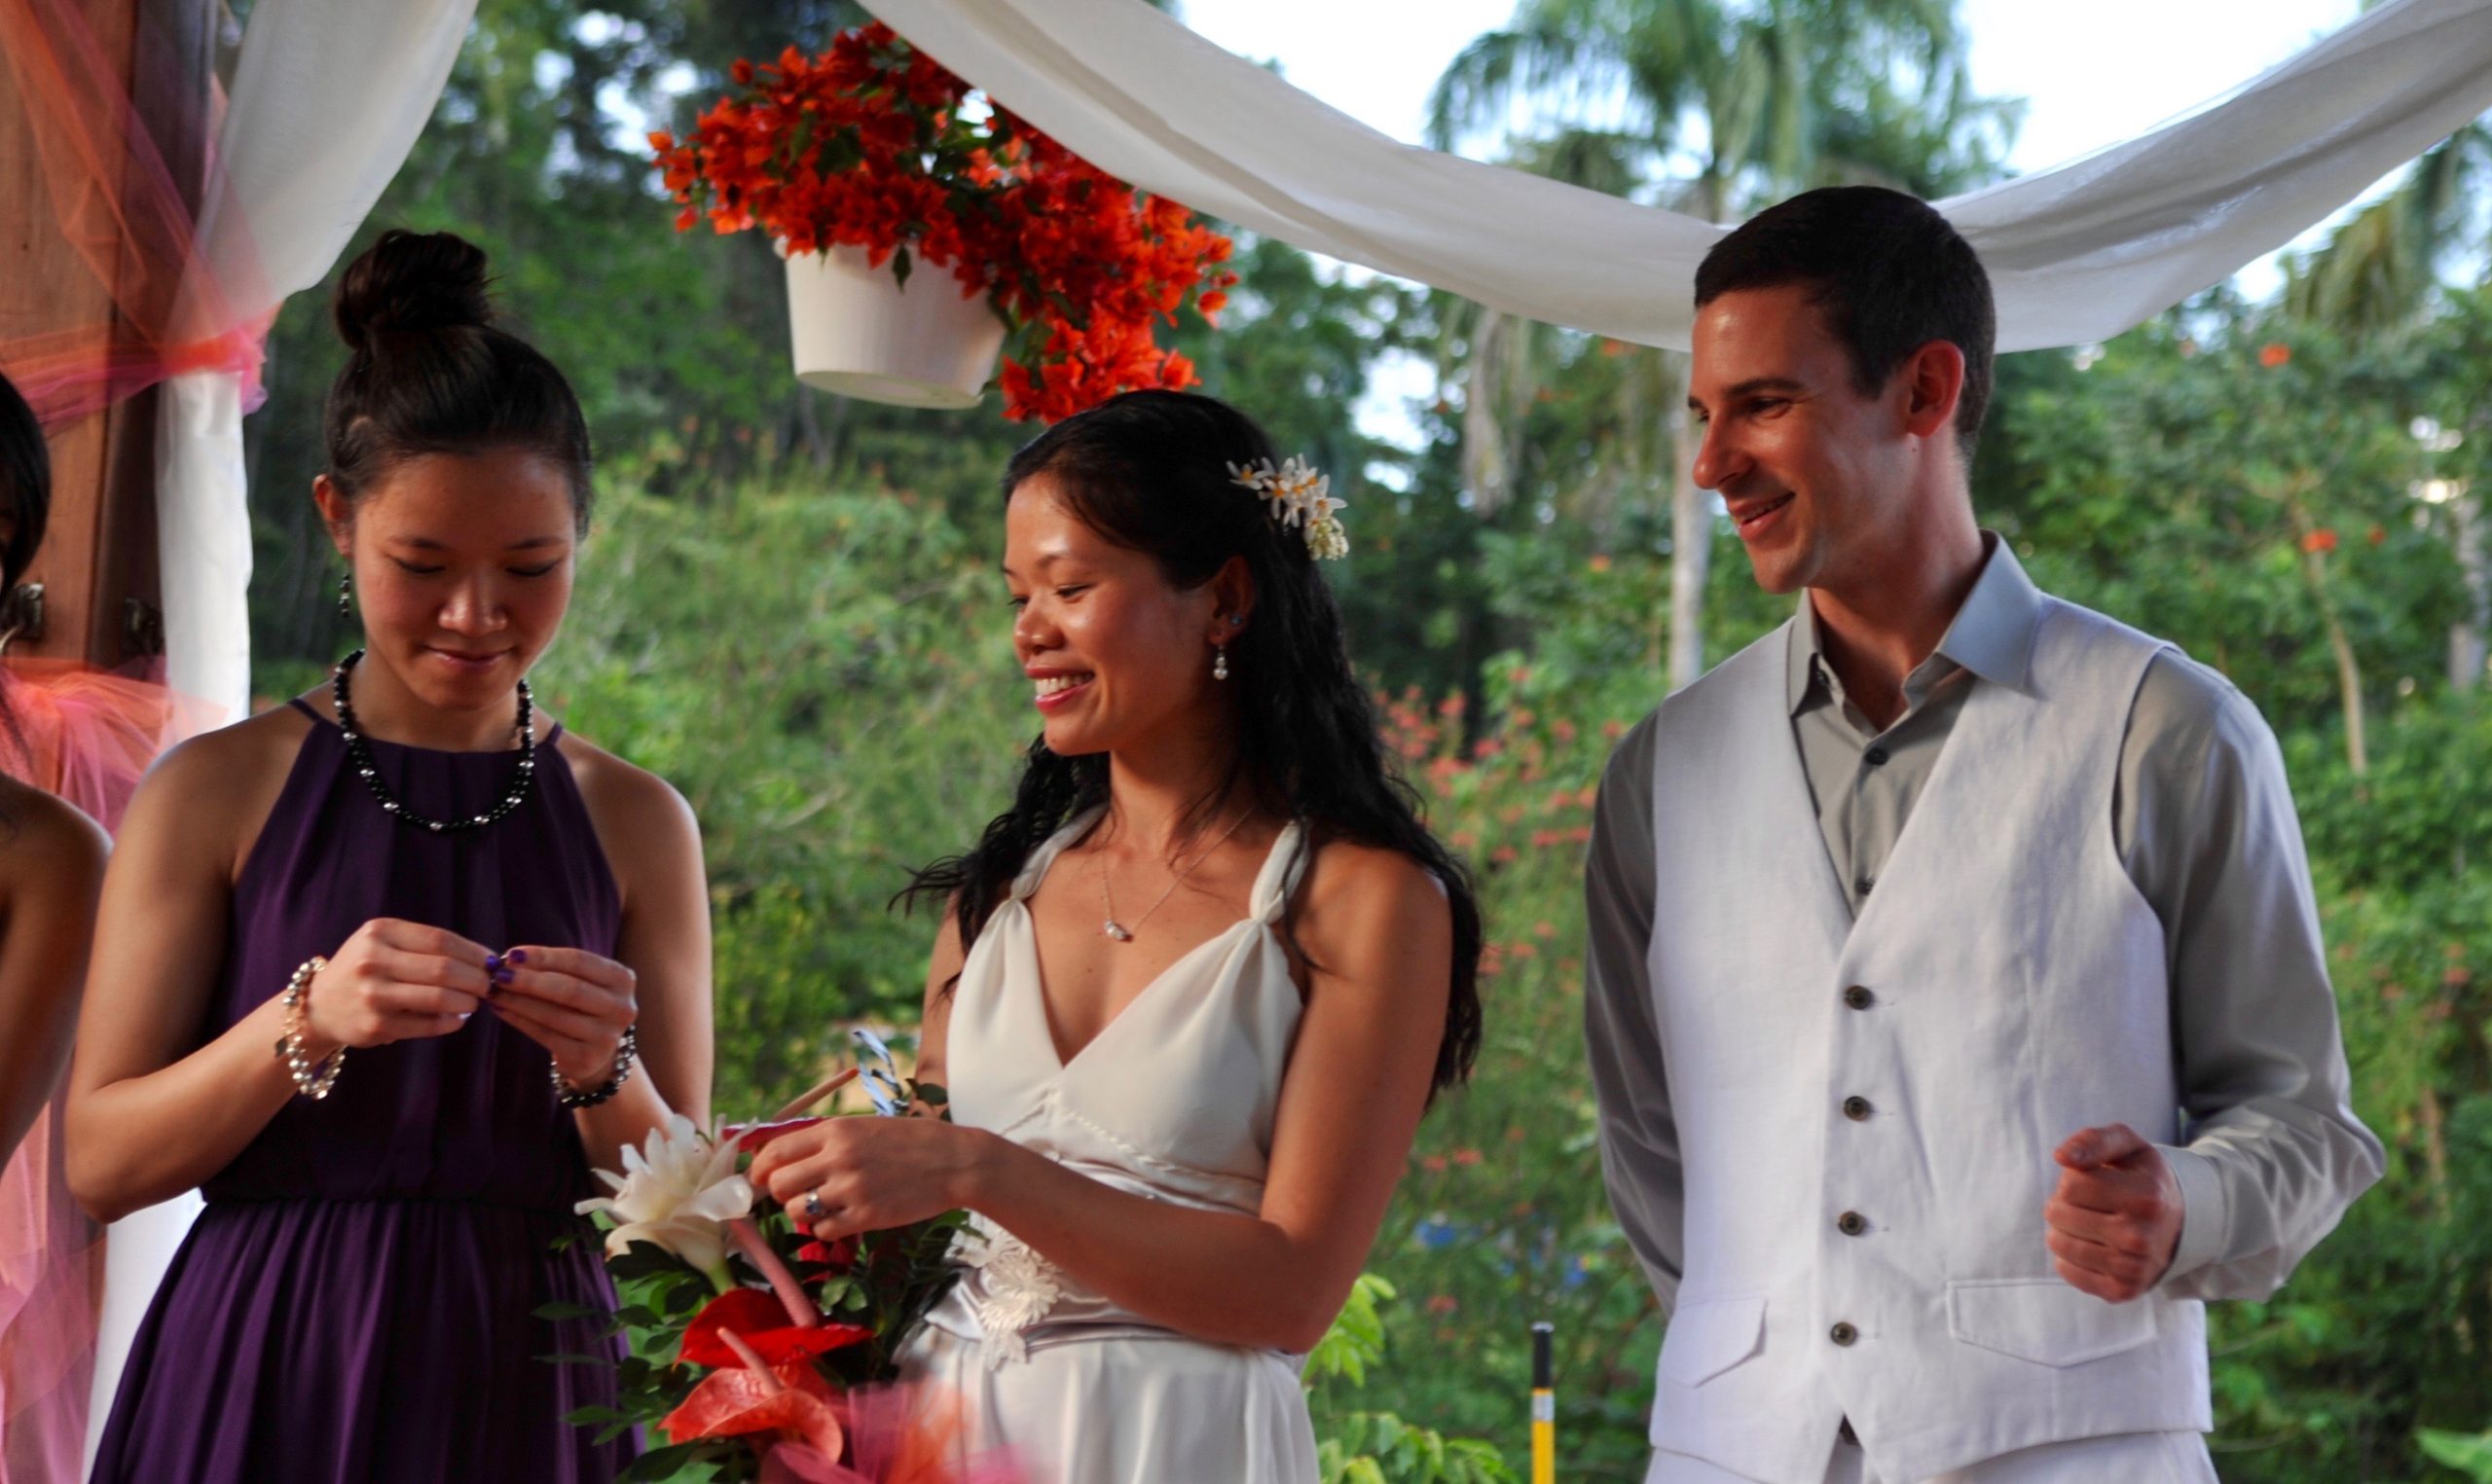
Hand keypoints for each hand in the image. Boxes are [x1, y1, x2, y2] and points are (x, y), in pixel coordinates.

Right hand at [303, 919, 490, 1050]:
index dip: (475, 952)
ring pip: (440, 997)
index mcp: (379, 932)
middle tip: (490, 985)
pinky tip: (457, 1018)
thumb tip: (485, 959)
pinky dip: (451, 1022)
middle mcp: (373, 961)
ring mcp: (373, 995)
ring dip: (468, 1001)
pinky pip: (428, 1024)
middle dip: (477, 978)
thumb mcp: (384, 942)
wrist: (319, 1006)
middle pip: (444, 969)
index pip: (441, 940)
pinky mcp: (376, 1026)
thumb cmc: (365, 969)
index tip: (494, 961)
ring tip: (474, 1001)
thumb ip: (426, 945)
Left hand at [487, 945, 637, 1088]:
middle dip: (530, 980)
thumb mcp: (582, 982)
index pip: (580, 961)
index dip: (544, 956)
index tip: (512, 954)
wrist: (598, 1052)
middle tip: (499, 974)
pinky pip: (545, 1035)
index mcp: (623, 980)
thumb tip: (511, 959)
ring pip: (554, 1015)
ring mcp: (607, 1036)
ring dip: (519, 1001)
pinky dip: (519, 1021)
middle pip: (570, 989)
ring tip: (494, 992)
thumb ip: (555, 969)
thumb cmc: (583, 1006)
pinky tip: (501, 1010)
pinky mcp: (587, 1058)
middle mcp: (622, 1008)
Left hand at [746, 1116, 986, 1240]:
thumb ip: (825, 1140)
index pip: (774, 1150)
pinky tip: (842, 1218)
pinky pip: (823, 1230)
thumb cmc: (909, 1141)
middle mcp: (838, 1158)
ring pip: (796, 1211)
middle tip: (793, 1195)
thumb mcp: (864, 1127)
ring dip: (801, 1213)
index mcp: (836, 1130)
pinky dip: (825, 1228)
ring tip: (821, 1207)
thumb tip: (779, 1155)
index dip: (757, 1168)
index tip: (756, 1178)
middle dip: (777, 1194)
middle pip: (778, 1184)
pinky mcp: (866, 1216)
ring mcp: (852, 1189)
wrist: (954, 1162)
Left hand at [2044, 1123, 2182, 1301]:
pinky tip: (2092, 1245)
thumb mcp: (2127, 1146)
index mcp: (2146, 1197)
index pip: (2070, 1186)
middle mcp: (2141, 1237)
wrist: (2179, 1223)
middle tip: (2091, 1203)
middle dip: (2064, 1202)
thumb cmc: (2141, 1177)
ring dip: (2063, 1228)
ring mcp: (2133, 1268)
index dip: (2073, 1179)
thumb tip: (2061, 1156)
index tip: (2094, 1180)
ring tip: (2089, 1222)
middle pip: (2058, 1214)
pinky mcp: (2122, 1291)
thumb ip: (2093, 1140)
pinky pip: (2066, 1270)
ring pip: (2058, 1243)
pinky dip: (2068, 1256)